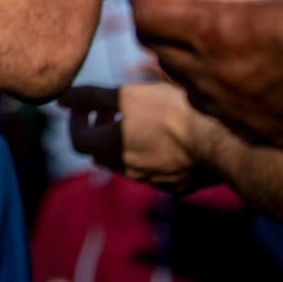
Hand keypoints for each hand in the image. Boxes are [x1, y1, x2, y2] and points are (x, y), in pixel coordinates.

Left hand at [62, 82, 223, 191]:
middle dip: (100, 132)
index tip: (85, 105)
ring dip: (126, 143)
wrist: (221, 142)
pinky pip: (157, 171)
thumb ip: (90, 97)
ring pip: (129, 164)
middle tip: (111, 111)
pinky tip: (169, 138)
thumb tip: (61, 98)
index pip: (77, 139)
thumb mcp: (126, 95)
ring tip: (142, 121)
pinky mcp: (179, 186)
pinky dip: (153, 155)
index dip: (77, 120)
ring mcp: (155, 181)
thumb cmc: (170, 113)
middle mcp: (127, 171)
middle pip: (101, 154)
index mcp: (109, 150)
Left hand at [130, 0, 282, 158]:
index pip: (144, 7)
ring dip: (177, 32)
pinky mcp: (240, 125)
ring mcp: (221, 104)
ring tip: (204, 6)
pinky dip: (198, 62)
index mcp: (218, 34)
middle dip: (157, 0)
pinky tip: (230, 46)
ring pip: (172, 64)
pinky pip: (199, 91)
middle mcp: (207, 73)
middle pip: (151, 35)